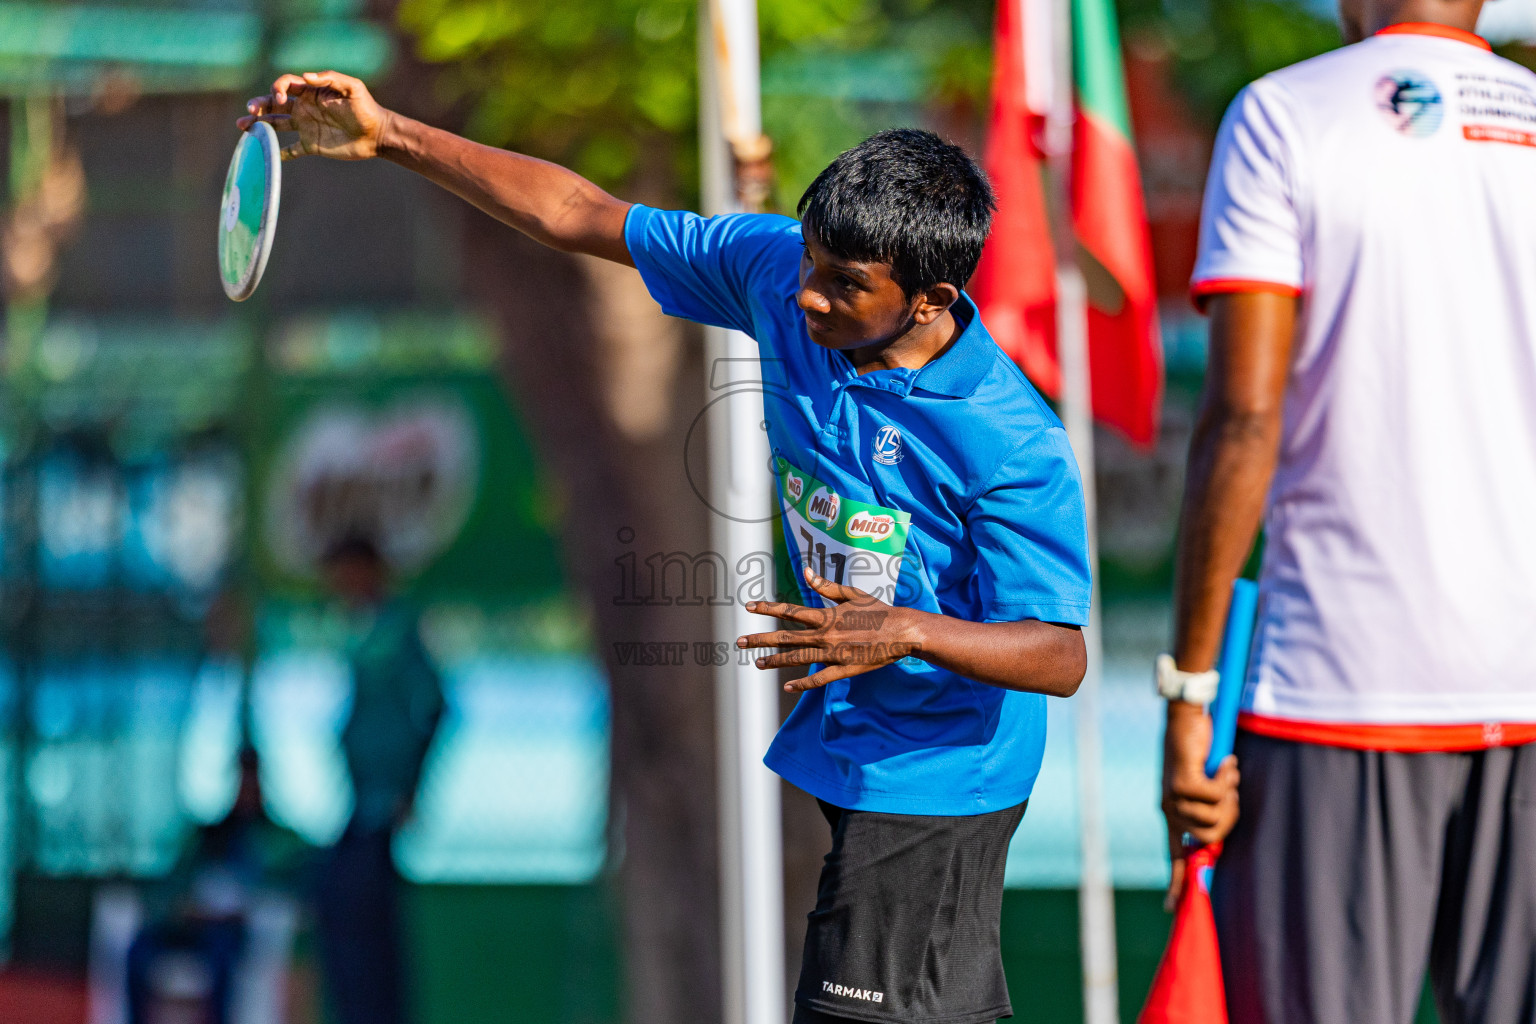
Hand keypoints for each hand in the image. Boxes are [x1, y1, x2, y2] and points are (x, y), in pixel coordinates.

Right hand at [236, 71, 392, 161]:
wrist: (377, 135)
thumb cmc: (366, 109)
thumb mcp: (353, 88)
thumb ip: (330, 78)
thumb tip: (305, 76)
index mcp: (311, 92)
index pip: (285, 85)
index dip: (277, 89)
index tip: (281, 100)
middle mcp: (304, 108)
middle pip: (274, 103)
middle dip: (259, 105)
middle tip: (249, 111)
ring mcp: (306, 127)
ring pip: (276, 124)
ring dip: (259, 124)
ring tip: (242, 126)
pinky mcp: (311, 145)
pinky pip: (290, 150)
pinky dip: (277, 153)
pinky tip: (264, 155)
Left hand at [737, 568, 922, 690]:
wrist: (901, 633)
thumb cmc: (878, 611)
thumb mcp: (852, 594)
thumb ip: (827, 587)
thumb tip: (807, 573)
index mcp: (826, 616)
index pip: (790, 611)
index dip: (768, 608)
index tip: (749, 606)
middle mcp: (825, 635)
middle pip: (786, 638)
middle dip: (761, 639)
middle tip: (740, 642)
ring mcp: (833, 654)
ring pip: (797, 658)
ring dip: (775, 661)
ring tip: (757, 663)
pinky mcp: (843, 669)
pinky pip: (819, 678)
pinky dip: (802, 683)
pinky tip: (788, 686)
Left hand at [1161, 699, 1238, 909]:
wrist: (1184, 719)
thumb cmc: (1198, 750)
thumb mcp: (1204, 784)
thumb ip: (1209, 808)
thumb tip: (1217, 835)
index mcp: (1173, 813)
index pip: (1173, 855)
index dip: (1175, 882)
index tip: (1171, 908)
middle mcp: (1169, 808)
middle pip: (1209, 839)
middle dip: (1229, 819)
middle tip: (1231, 792)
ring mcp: (1173, 797)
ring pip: (1214, 819)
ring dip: (1229, 796)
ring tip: (1225, 773)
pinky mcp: (1182, 783)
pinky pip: (1216, 796)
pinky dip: (1227, 780)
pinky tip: (1224, 763)